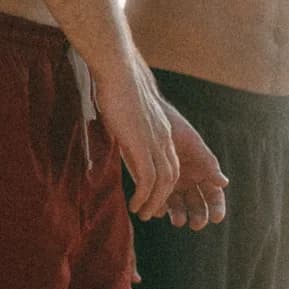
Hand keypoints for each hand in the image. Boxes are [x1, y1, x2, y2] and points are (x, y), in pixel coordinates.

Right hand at [94, 57, 181, 219]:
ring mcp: (155, 142)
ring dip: (155, 202)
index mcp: (162, 132)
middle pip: (172, 176)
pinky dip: (146, 196)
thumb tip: (119, 137)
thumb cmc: (116, 89)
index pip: (171, 164)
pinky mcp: (143, 145)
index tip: (154, 198)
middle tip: (152, 213)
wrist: (119, 73)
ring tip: (144, 215)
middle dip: (164, 198)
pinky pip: (149, 178)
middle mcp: (164, 139)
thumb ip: (129, 131)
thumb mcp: (127, 116)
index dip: (165, 184)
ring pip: (163, 182)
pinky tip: (136, 206)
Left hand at [164, 106, 228, 230]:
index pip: (214, 194)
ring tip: (177, 220)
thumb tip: (224, 183)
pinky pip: (157, 201)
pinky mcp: (152, 184)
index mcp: (203, 171)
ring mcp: (170, 184)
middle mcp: (189, 180)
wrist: (146, 119)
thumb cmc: (174, 129)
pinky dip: (160, 208)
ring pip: (178, 206)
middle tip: (196, 224)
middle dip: (199, 215)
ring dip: (179, 215)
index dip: (216, 207)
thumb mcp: (193, 144)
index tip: (216, 217)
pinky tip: (159, 210)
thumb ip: (208, 163)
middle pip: (198, 204)